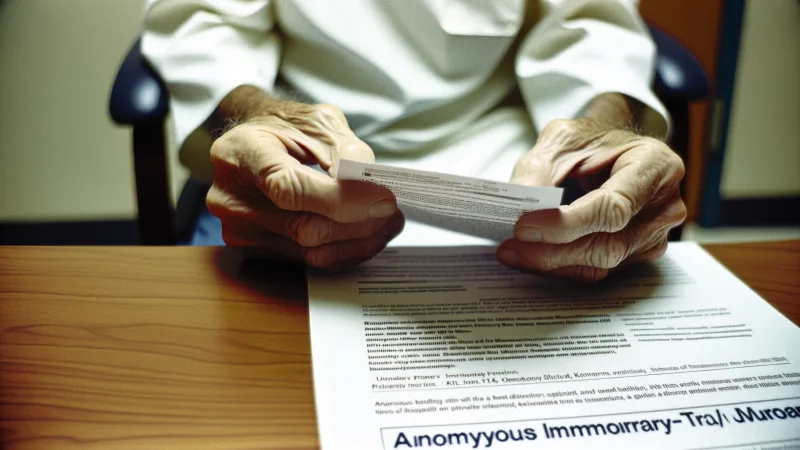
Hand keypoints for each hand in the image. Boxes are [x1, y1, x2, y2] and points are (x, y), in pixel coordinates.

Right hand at [206, 102, 403, 269]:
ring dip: (360, 240)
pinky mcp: (256, 251)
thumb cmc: (287, 128)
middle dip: (358, 222)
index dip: (341, 199)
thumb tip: (370, 188)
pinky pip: (310, 262)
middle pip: (304, 228)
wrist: (254, 143)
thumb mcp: (318, 121)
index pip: (289, 188)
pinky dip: (346, 250)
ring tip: (388, 219)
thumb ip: (346, 150)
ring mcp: (240, 230)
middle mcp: (232, 197)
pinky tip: (370, 232)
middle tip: (392, 207)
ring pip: (312, 253)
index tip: (382, 197)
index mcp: (241, 153)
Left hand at [498, 118, 686, 281]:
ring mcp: (655, 235)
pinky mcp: (638, 254)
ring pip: (601, 264)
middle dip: (552, 250)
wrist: (610, 152)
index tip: (524, 226)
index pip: (612, 207)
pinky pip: (599, 270)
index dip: (566, 223)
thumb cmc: (592, 142)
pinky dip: (562, 266)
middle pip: (608, 244)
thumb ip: (539, 170)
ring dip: (552, 263)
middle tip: (509, 246)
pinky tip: (533, 256)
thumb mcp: (562, 140)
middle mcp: (663, 206)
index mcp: (655, 166)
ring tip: (512, 252)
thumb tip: (519, 208)